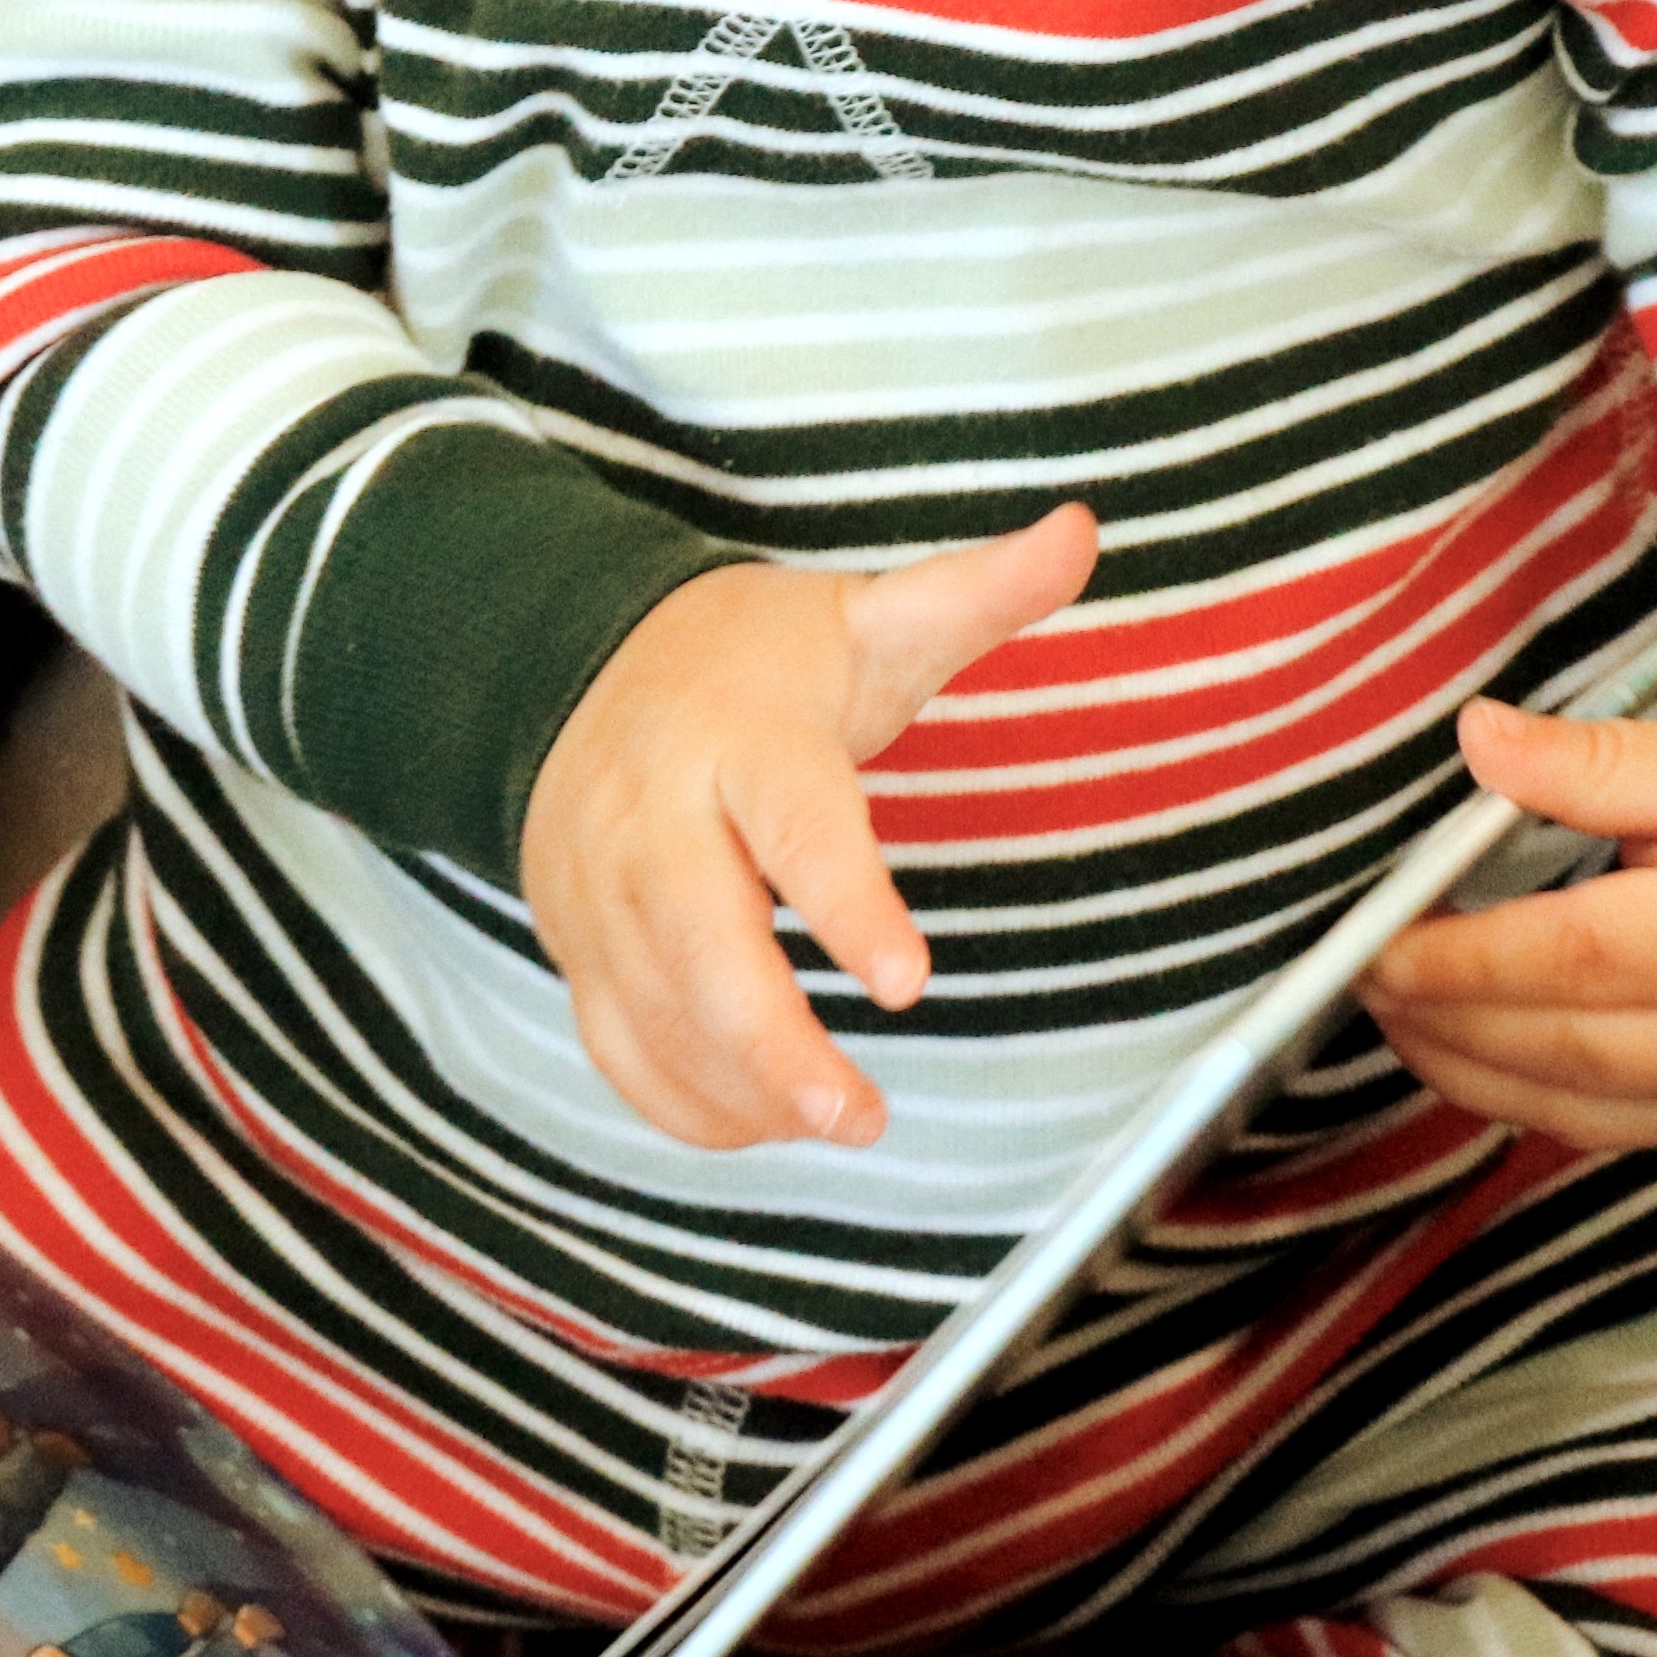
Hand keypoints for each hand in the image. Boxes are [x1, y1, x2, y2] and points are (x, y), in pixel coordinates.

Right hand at [518, 504, 1099, 1151]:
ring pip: (653, 1010)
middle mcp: (655, 818)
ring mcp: (600, 890)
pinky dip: (679, 1101)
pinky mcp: (574, 944)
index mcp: (742, 737)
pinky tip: (758, 1124)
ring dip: (740, 1088)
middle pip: (702, 944)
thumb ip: (979, 592)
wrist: (571, 661)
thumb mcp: (866, 617)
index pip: (796, 826)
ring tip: (837, 1122)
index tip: (907, 982)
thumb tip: (1085, 532)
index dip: (848, 906)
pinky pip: (612, 1044)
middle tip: (860, 1114)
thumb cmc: (749, 660)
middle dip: (773, 1043)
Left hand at [1356, 701, 1656, 1151]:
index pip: (1573, 962)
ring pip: (1571, 1109)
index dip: (1460, 960)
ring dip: (1467, 1068)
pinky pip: (1606, 1130)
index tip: (1371, 946)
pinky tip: (1467, 1052)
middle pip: (1559, 1049)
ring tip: (1392, 1012)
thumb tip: (1476, 740)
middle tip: (1355, 976)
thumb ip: (1594, 761)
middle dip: (1442, 1019)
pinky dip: (1524, 1097)